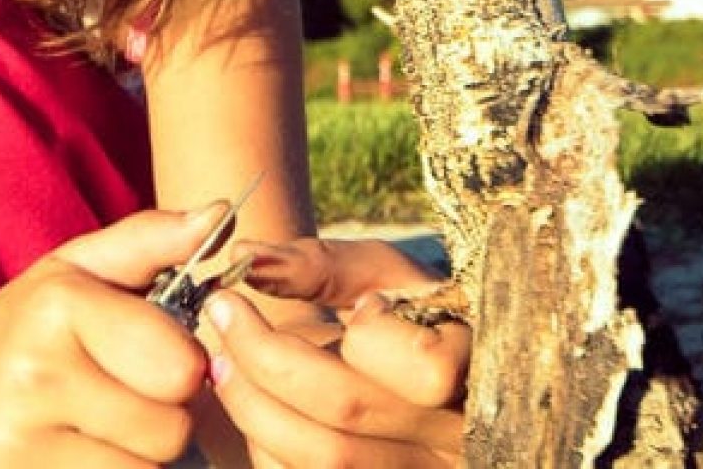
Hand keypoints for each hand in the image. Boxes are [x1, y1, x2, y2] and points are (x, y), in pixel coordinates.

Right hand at [0, 205, 228, 467]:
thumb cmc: (34, 324)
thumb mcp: (83, 268)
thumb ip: (153, 239)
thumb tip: (221, 213)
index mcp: (58, 306)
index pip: (181, 366)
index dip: (183, 364)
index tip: (152, 356)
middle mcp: (30, 375)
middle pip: (170, 429)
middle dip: (166, 417)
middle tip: (128, 397)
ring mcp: (13, 444)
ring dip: (141, 459)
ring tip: (106, 430)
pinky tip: (84, 457)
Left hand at [203, 238, 468, 467]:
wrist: (437, 387)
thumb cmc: (410, 314)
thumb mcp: (387, 276)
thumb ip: (321, 264)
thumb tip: (245, 255)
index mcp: (481, 370)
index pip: (427, 369)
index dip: (372, 335)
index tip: (345, 305)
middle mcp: (459, 439)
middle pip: (348, 412)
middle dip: (264, 357)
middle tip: (221, 312)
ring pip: (323, 459)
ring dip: (251, 406)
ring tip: (223, 361)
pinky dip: (266, 447)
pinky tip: (256, 410)